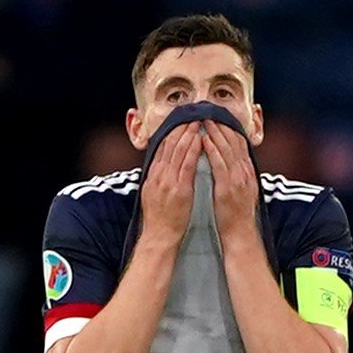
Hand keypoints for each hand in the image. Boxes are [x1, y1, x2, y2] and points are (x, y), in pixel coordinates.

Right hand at [139, 124, 201, 245]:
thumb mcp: (153, 195)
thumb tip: (163, 168)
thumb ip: (159, 179)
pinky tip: (200, 140)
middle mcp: (158, 175)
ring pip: (178, 150)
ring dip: (189, 134)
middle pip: (169, 144)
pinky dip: (194, 150)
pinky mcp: (180, 188)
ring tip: (198, 122)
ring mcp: (168, 181)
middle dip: (181, 128)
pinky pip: (187, 164)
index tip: (180, 121)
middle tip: (191, 115)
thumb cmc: (160, 219)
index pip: (161, 147)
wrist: (159, 237)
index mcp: (152, 175)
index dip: (171, 132)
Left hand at [202, 122, 258, 239]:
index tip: (220, 117)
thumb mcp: (242, 190)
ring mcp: (237, 178)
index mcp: (247, 172)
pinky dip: (212, 149)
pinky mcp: (227, 186)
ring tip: (205, 120)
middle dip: (222, 125)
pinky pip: (219, 163)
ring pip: (227, 148)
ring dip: (215, 132)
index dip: (230, 128)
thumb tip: (233, 163)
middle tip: (211, 112)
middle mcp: (245, 172)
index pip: (240, 143)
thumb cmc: (237, 215)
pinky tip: (204, 139)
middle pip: (234, 141)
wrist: (240, 233)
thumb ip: (238, 175)